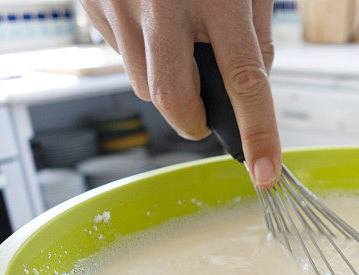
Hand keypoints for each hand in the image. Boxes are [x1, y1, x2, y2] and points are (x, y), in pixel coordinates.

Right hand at [80, 0, 280, 186]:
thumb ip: (255, 33)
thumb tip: (254, 85)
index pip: (245, 82)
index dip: (258, 135)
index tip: (265, 173)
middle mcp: (165, 5)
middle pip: (175, 101)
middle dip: (195, 124)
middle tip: (208, 118)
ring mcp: (121, 6)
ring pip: (143, 85)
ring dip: (168, 86)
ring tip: (179, 44)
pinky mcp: (92, 5)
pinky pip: (120, 56)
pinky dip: (141, 56)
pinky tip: (151, 23)